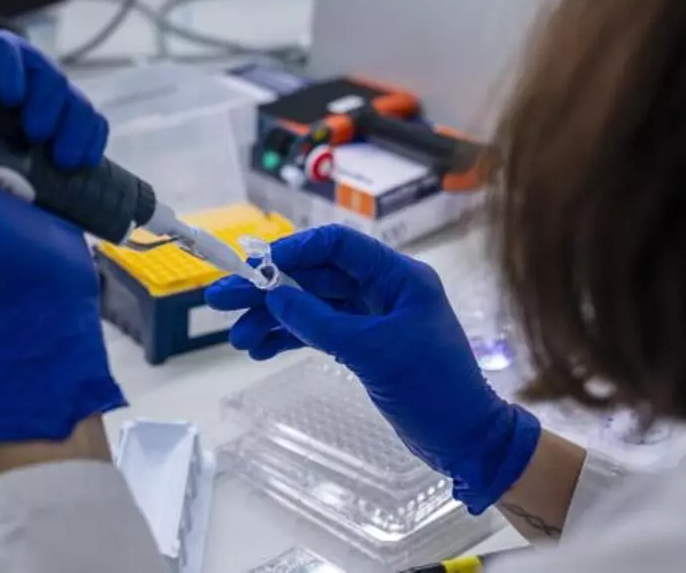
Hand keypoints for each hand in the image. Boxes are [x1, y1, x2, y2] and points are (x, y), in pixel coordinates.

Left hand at [0, 24, 124, 444]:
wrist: (38, 296)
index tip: (6, 92)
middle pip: (17, 59)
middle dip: (37, 84)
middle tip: (34, 129)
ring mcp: (24, 139)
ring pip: (55, 84)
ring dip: (66, 112)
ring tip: (58, 156)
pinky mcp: (61, 154)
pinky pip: (84, 114)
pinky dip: (88, 132)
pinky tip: (76, 163)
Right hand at [205, 225, 540, 512]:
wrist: (465, 439)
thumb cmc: (432, 388)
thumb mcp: (373, 352)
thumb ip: (320, 322)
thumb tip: (273, 294)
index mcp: (398, 276)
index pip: (338, 246)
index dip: (293, 251)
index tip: (254, 266)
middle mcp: (383, 290)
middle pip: (315, 278)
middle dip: (268, 289)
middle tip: (220, 299)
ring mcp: (372, 318)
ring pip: (311, 307)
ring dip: (273, 319)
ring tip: (236, 338)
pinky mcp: (364, 346)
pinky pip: (318, 333)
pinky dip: (289, 339)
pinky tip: (258, 349)